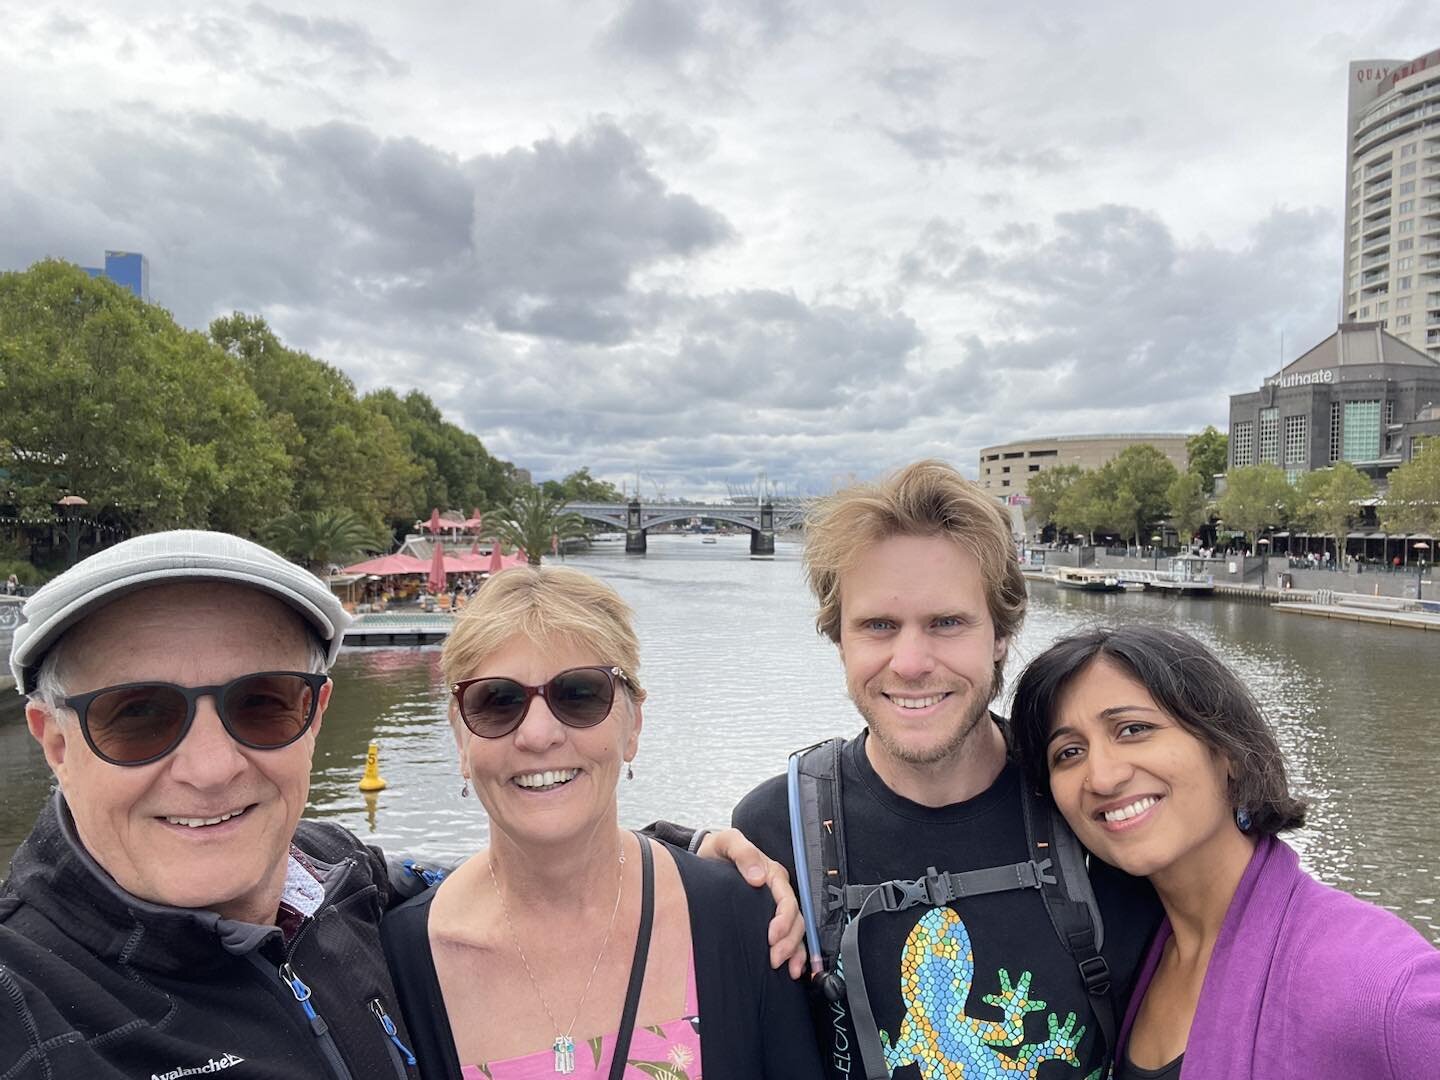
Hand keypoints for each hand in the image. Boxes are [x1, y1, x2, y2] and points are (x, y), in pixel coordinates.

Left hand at [696, 827, 806, 977]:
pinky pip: (789, 938)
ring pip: (796, 931)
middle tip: (775, 959)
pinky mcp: (768, 920)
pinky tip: (792, 971)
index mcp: (773, 874)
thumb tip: (758, 877)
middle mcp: (778, 892)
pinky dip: (795, 955)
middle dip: (789, 942)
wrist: (705, 859)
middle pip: (795, 919)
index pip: (787, 899)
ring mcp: (775, 908)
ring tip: (788, 970)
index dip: (783, 920)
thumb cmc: (718, 850)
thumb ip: (743, 853)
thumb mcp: (727, 842)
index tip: (771, 936)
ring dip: (795, 951)